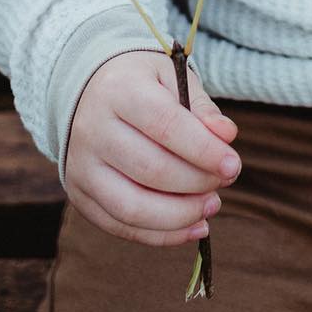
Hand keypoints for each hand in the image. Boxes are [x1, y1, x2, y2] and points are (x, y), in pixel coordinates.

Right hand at [64, 50, 240, 246]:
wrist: (88, 90)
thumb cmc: (141, 83)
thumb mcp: (172, 77)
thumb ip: (200, 107)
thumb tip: (226, 136)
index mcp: (119, 90)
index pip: (165, 126)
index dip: (203, 150)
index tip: (232, 164)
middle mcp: (92, 130)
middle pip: (151, 170)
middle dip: (197, 182)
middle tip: (224, 181)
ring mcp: (81, 167)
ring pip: (132, 207)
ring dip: (181, 215)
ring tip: (211, 205)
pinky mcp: (79, 195)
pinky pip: (120, 226)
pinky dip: (161, 235)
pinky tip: (193, 226)